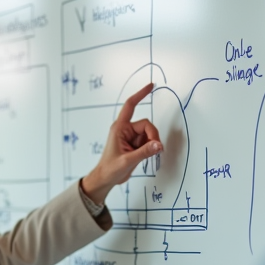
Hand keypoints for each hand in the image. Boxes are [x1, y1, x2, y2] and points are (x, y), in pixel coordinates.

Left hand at [81, 83, 163, 204]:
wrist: (106, 179)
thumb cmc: (110, 168)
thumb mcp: (127, 161)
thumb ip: (144, 152)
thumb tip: (158, 145)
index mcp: (119, 128)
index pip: (130, 106)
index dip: (140, 94)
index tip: (150, 86)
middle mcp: (125, 130)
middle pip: (146, 125)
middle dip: (153, 136)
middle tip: (154, 149)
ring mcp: (130, 137)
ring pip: (149, 134)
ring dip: (151, 144)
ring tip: (144, 156)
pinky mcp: (135, 144)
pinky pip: (148, 141)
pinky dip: (150, 147)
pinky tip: (145, 156)